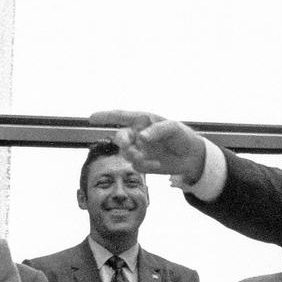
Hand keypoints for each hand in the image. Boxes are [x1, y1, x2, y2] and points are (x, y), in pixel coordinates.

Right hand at [88, 110, 205, 181]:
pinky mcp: (142, 163)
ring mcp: (138, 149)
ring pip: (126, 153)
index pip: (120, 116)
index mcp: (142, 120)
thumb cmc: (181, 136)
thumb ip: (157, 130)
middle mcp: (137, 134)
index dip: (105, 116)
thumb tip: (141, 136)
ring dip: (134, 155)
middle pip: (121, 136)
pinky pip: (136, 165)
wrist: (190, 156)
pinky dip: (144, 165)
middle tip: (127, 145)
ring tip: (148, 158)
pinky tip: (157, 164)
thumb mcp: (173, 128)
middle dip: (122, 141)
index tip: (91, 118)